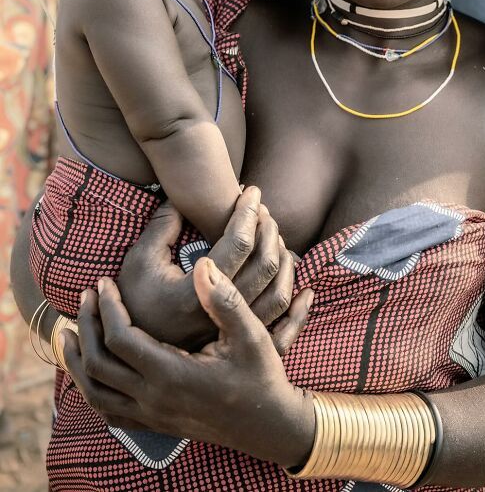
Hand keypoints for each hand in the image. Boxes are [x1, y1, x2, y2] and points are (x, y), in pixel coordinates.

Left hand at [63, 264, 314, 466]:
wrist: (268, 425)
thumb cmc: (261, 376)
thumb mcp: (251, 334)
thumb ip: (225, 300)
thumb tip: (204, 265)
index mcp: (172, 373)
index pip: (120, 338)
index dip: (108, 307)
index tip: (105, 282)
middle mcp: (154, 398)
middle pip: (98, 363)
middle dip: (86, 326)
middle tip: (86, 296)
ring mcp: (151, 414)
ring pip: (95, 391)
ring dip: (79, 359)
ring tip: (71, 331)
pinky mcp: (155, 423)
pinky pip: (108, 410)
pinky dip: (92, 388)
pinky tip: (93, 370)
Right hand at [117, 186, 301, 349]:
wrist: (135, 352)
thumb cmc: (134, 302)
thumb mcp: (139, 261)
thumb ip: (162, 226)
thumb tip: (184, 197)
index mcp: (198, 292)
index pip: (238, 244)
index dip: (248, 211)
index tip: (251, 190)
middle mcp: (222, 315)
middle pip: (265, 264)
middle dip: (268, 228)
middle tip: (262, 208)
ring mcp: (235, 333)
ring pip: (279, 292)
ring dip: (283, 257)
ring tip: (273, 234)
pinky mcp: (241, 342)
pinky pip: (281, 321)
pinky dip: (294, 297)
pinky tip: (294, 275)